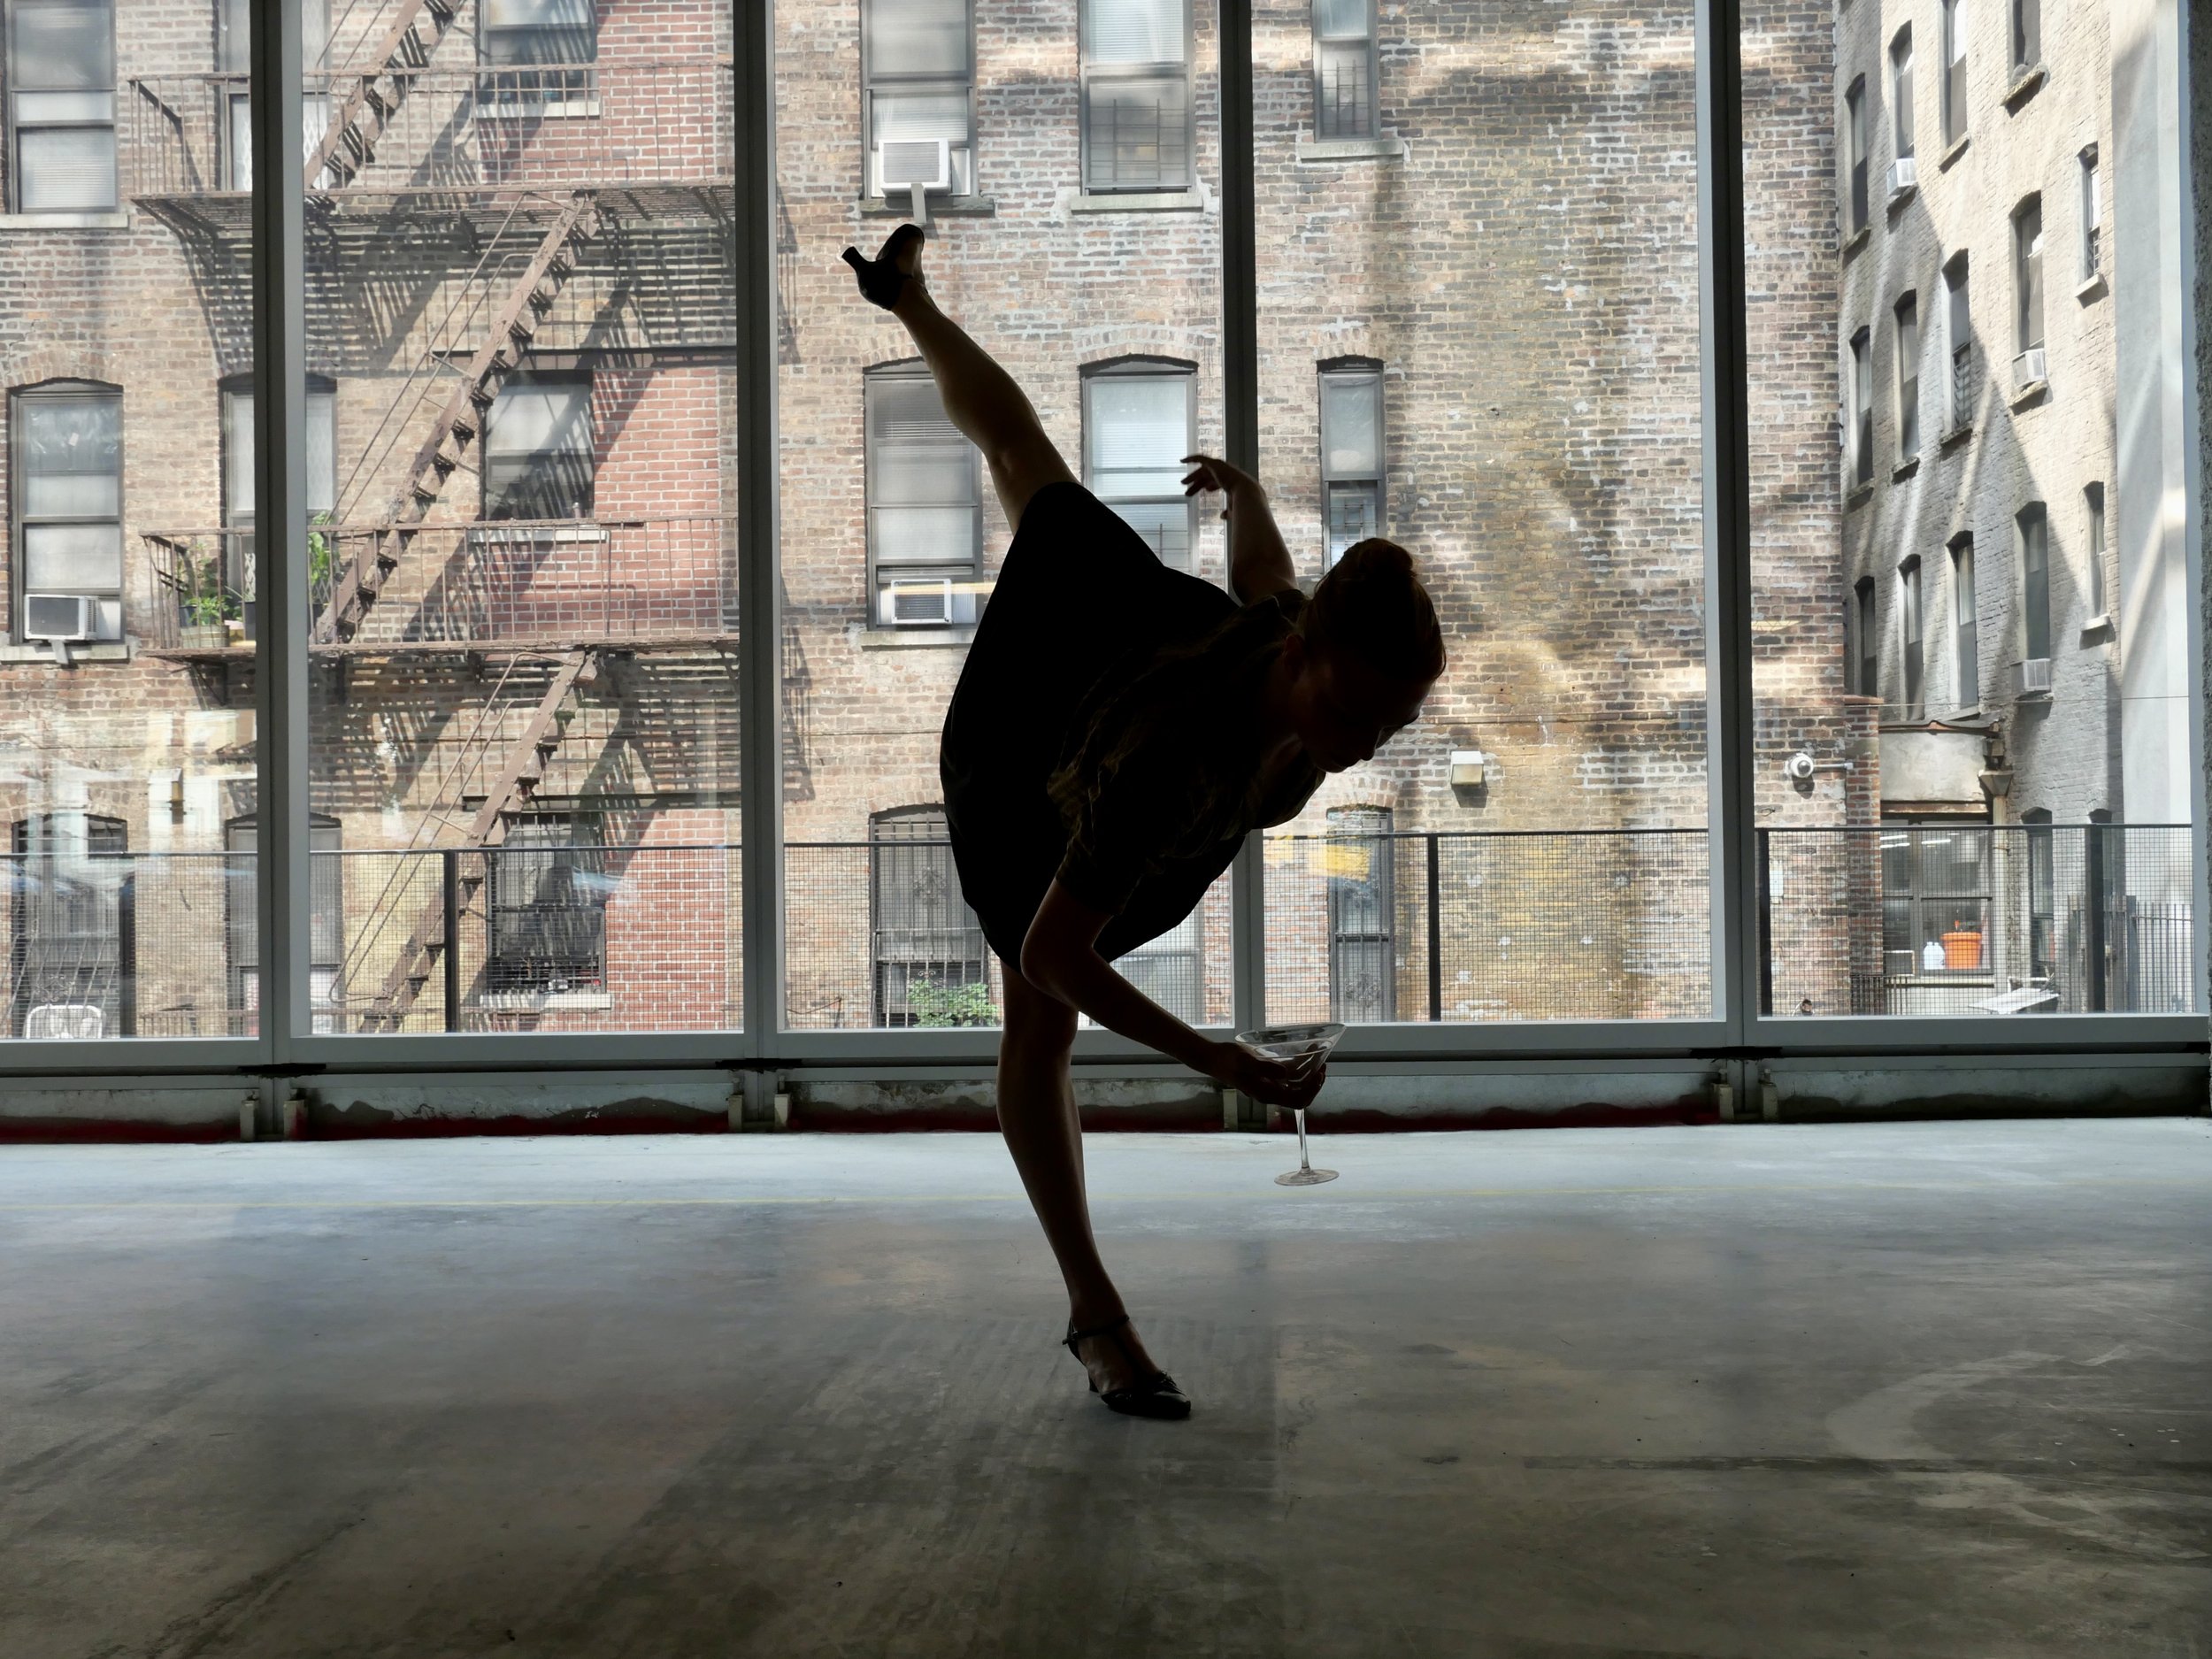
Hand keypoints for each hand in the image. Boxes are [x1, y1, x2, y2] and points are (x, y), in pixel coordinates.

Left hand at [1181, 454, 1265, 517]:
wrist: (1246, 493)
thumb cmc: (1242, 503)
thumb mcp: (1233, 508)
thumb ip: (1228, 512)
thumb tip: (1222, 516)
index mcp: (1231, 481)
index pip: (1219, 482)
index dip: (1211, 485)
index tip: (1206, 491)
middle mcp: (1226, 472)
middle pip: (1209, 477)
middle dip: (1198, 484)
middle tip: (1187, 492)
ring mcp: (1220, 467)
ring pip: (1203, 471)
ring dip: (1193, 477)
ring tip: (1183, 483)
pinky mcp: (1214, 463)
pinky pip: (1200, 458)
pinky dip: (1191, 458)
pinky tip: (1182, 461)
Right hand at [1205, 1039, 1324, 1110]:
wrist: (1213, 1058)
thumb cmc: (1228, 1060)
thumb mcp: (1245, 1061)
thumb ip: (1264, 1068)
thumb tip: (1284, 1073)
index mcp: (1267, 1094)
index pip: (1297, 1101)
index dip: (1312, 1091)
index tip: (1318, 1075)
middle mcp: (1270, 1093)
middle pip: (1300, 1096)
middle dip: (1314, 1084)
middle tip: (1323, 1067)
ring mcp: (1269, 1086)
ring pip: (1295, 1087)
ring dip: (1309, 1076)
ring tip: (1318, 1060)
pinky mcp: (1267, 1077)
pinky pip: (1288, 1077)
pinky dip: (1299, 1068)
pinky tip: (1305, 1054)